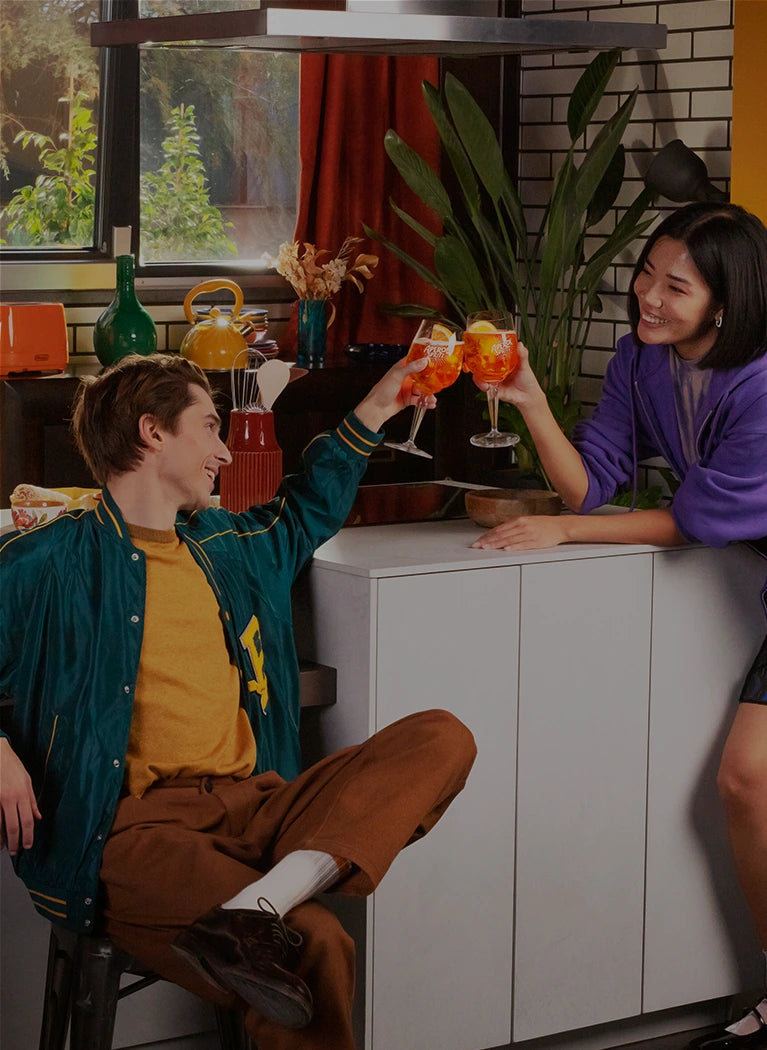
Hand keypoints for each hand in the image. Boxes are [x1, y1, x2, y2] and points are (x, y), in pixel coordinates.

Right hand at [0, 737, 39, 854]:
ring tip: (3, 848)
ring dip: (1, 839)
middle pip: (13, 826)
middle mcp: (10, 797)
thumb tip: (38, 817)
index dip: (28, 835)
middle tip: (15, 852)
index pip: (28, 820)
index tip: (27, 845)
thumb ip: (32, 801)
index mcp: (23, 794)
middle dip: (15, 842)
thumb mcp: (27, 781)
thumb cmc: (13, 766)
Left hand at [354, 356, 437, 432]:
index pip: (415, 361)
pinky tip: (430, 404)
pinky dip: (425, 402)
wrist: (376, 409)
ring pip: (422, 390)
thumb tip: (423, 361)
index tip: (435, 361)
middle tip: (438, 384)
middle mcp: (405, 378)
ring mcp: (407, 389)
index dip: (425, 360)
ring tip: (433, 399)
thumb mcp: (397, 376)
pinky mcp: (408, 399)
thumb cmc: (382, 390)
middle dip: (430, 381)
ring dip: (428, 394)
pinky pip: (419, 400)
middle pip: (422, 377)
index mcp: (401, 368)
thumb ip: (411, 368)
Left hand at [471, 514, 570, 550]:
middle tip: (477, 546)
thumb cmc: (545, 525)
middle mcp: (523, 526)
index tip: (479, 540)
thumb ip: (514, 526)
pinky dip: (513, 547)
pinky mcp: (536, 542)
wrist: (561, 526)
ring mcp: (529, 534)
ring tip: (486, 548)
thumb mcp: (528, 521)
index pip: (499, 528)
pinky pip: (522, 545)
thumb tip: (501, 533)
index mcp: (520, 520)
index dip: (487, 535)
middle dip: (488, 540)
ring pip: (509, 539)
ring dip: (496, 544)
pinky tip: (506, 549)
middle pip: (502, 534)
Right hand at [473, 341, 544, 410]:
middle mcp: (496, 372)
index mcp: (501, 363)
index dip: (481, 353)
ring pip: (480, 378)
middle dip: (473, 365)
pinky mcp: (494, 390)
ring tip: (478, 377)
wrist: (529, 396)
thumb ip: (522, 355)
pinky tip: (486, 386)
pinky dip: (483, 386)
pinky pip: (485, 388)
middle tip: (471, 363)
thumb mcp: (525, 365)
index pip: (489, 356)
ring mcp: (494, 381)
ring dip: (477, 378)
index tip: (475, 350)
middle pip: (481, 367)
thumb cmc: (527, 380)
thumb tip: (520, 344)